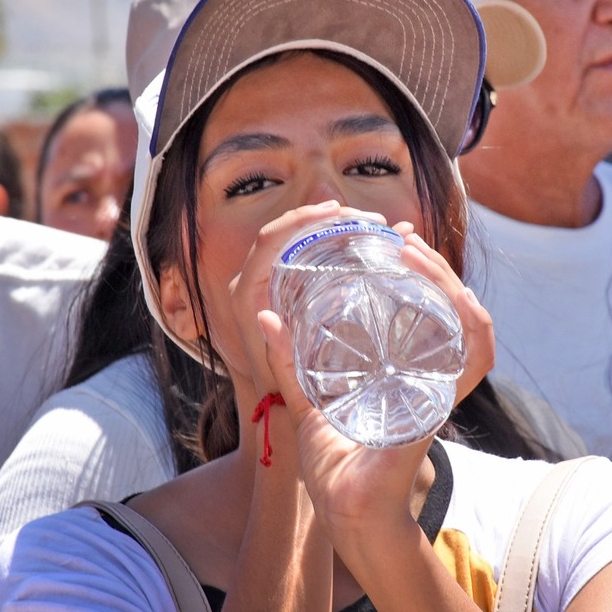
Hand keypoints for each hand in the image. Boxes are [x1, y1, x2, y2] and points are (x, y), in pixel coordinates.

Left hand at [226, 200, 376, 396]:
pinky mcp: (280, 284)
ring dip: (329, 224)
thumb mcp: (280, 370)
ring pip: (295, 236)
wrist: (276, 400)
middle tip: (364, 217)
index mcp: (246, 291)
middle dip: (323, 216)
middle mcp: (250, 279)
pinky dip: (328, 239)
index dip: (302, 219)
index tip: (337, 212)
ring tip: (365, 222)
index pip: (269, 238)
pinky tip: (356, 238)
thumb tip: (266, 316)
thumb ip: (275, 351)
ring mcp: (265, 279)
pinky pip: (302, 249)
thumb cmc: (280, 385)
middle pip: (285, 230)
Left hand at [255, 227, 493, 544]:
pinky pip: (472, 359)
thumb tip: (265, 317)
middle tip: (404, 237)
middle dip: (434, 265)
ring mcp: (438, 391)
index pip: (427, 311)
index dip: (421, 272)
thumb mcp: (306, 403)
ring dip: (450, 283)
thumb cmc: (334, 470)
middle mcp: (428, 377)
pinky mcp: (438, 406)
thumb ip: (290, 363)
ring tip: (416, 253)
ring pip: (472, 324)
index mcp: (404, 374)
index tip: (397, 239)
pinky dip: (471, 325)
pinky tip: (454, 296)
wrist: (346, 515)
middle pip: (452, 307)